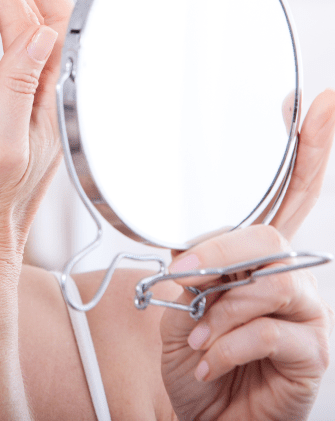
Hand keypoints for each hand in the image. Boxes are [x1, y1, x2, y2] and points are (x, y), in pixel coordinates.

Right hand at [0, 0, 71, 268]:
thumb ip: (19, 89)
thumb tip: (40, 30)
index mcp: (45, 102)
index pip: (39, 20)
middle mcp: (46, 101)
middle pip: (41, 21)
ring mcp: (32, 110)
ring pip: (30, 37)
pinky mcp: (16, 120)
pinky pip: (18, 59)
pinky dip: (5, 27)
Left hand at [160, 89, 334, 420]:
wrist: (197, 408)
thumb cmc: (192, 353)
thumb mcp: (182, 302)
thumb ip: (198, 271)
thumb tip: (196, 258)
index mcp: (255, 257)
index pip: (287, 194)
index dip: (306, 149)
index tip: (314, 105)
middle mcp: (287, 276)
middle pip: (270, 236)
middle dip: (221, 255)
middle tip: (186, 277)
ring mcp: (304, 314)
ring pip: (271, 283)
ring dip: (221, 311)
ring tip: (196, 335)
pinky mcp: (310, 353)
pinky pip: (270, 330)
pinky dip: (228, 344)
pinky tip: (209, 358)